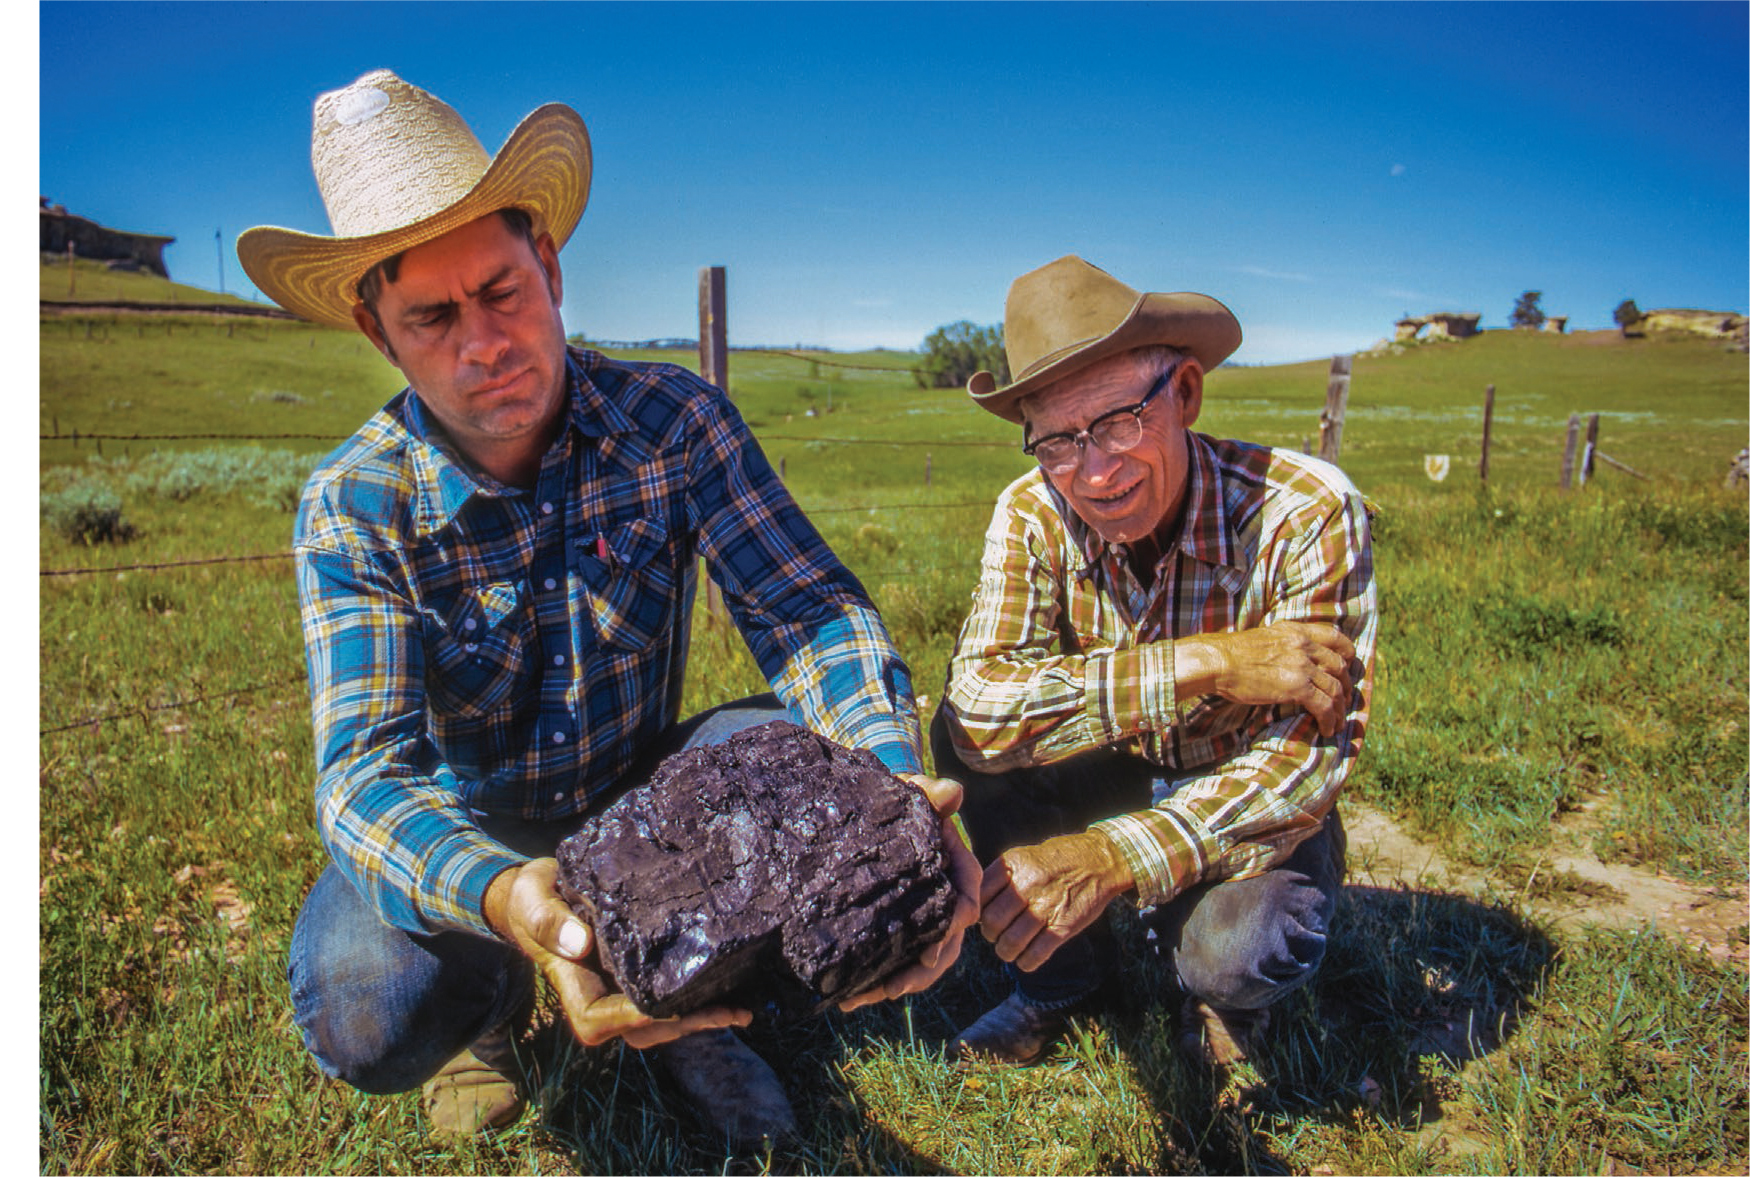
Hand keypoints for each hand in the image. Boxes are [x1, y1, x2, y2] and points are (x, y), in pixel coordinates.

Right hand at [482, 857, 751, 1047]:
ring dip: (700, 1018)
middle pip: (646, 1029)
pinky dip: (698, 997)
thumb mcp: (533, 902)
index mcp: (576, 993)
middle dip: (688, 1024)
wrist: (540, 892)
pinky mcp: (638, 979)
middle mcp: (601, 1002)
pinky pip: (669, 998)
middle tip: (732, 1011)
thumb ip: (550, 922)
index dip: (644, 1018)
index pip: (607, 1021)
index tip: (681, 1005)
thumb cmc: (532, 900)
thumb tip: (581, 943)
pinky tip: (732, 988)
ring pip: (662, 1021)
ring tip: (741, 1008)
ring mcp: (621, 994)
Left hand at [836, 773, 981, 1010]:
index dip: (949, 933)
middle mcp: (945, 900)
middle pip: (946, 947)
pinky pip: (896, 960)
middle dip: (919, 974)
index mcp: (958, 872)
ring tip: (857, 999)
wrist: (872, 806)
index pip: (965, 906)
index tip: (927, 954)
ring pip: (921, 962)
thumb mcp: (913, 794)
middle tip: (890, 989)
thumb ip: (932, 795)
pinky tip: (847, 995)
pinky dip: (876, 980)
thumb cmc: (898, 799)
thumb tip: (952, 793)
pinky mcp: (899, 927)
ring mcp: (922, 917)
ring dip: (893, 985)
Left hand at [978, 831, 1132, 972]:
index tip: (985, 916)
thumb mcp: (1024, 856)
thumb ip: (1001, 878)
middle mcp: (1026, 886)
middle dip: (990, 934)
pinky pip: (1036, 954)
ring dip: (1005, 952)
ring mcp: (1045, 907)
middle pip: (992, 922)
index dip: (979, 911)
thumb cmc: (1057, 860)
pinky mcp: (1063, 927)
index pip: (981, 897)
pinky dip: (1026, 962)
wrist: (1098, 861)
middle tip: (997, 935)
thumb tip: (979, 905)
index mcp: (1012, 866)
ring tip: (1008, 950)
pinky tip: (1025, 960)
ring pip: (1010, 942)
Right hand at [1176, 621, 1356, 736]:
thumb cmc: (1232, 654)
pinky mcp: (1297, 687)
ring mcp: (1302, 666)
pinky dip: (1330, 720)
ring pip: (1335, 689)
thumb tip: (1289, 661)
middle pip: (1339, 666)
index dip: (1347, 651)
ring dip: (1340, 708)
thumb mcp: (1265, 638)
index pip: (1334, 636)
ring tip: (1338, 722)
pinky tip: (1328, 729)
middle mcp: (1304, 646)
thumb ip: (1284, 645)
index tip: (1350, 664)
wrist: (1219, 662)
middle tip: (1343, 699)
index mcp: (1296, 631)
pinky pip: (1324, 706)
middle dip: (1346, 685)